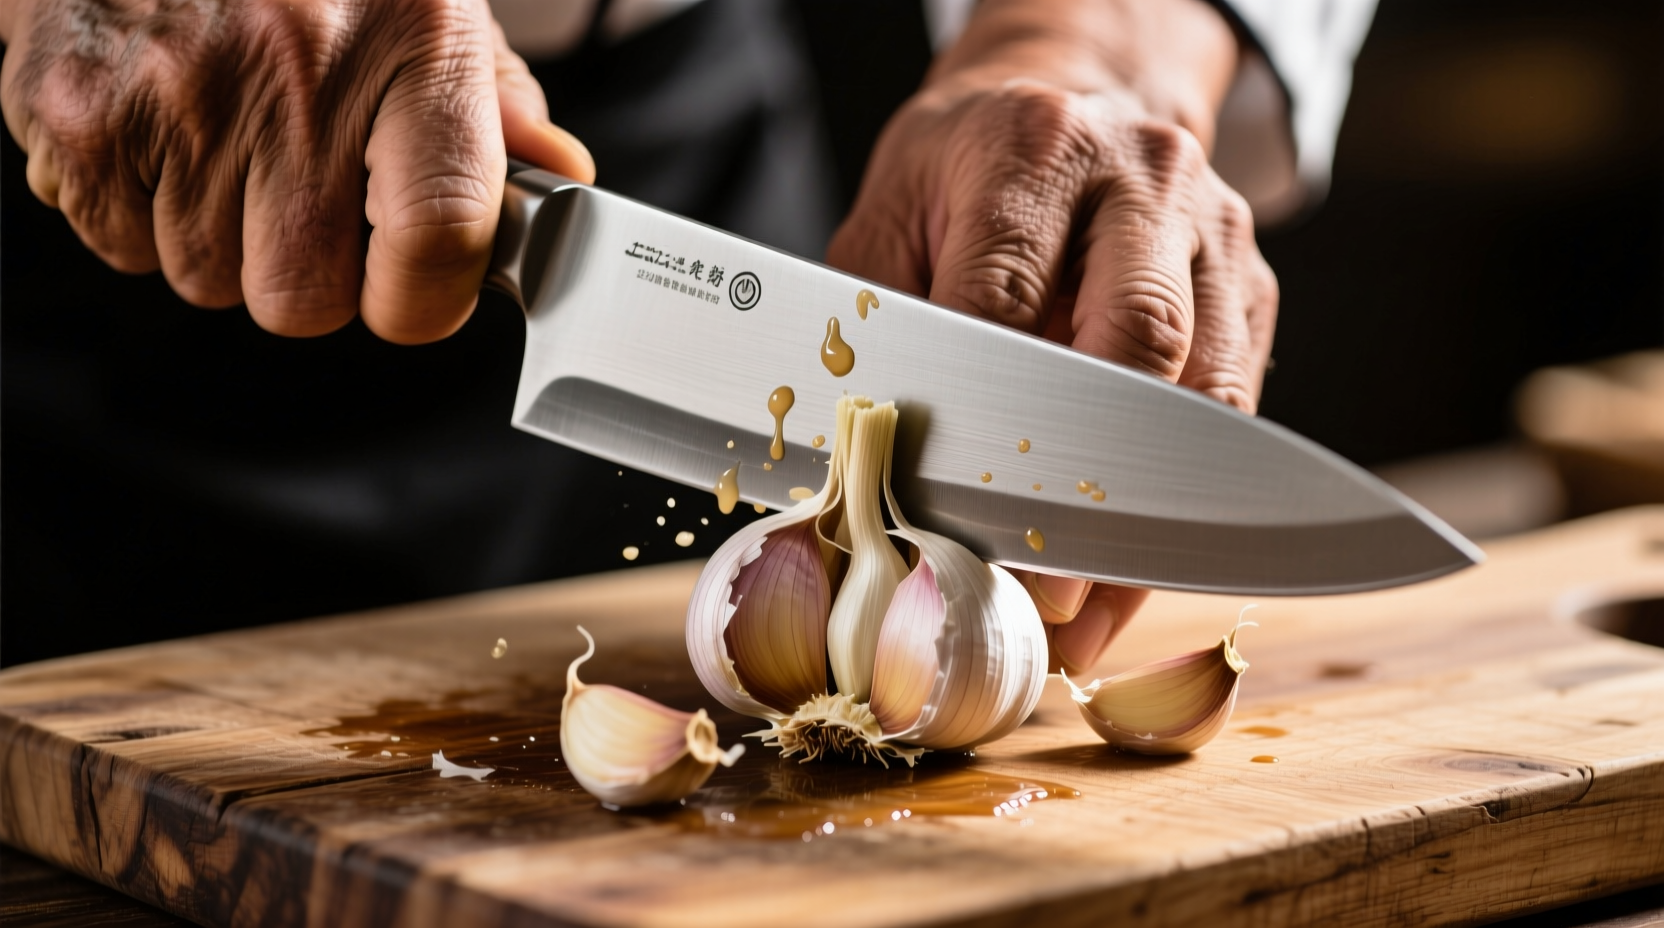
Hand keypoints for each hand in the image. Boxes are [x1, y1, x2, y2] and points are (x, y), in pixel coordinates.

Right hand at [0, 0, 592, 341]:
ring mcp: (178, 94)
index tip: (415, 292)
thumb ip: (494, 102)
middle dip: (304, 272)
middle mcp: (298, 71)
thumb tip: (559, 178)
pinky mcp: (76, 111)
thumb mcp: (426, 1)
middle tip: (298, 188)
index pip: (438, 235)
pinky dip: (132, 205)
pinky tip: (157, 124)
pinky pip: (119, 242)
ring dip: (217, 234)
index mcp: (412, 42)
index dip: (425, 298)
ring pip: (207, 278)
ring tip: (220, 131)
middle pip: (304, 299)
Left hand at [827, 0, 1277, 671]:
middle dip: (1088, 484)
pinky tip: (1129, 572)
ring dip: (1147, 523)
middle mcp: (1143, 178)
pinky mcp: (1255, 285)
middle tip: (1043, 592)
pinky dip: (1182, 507)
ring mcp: (1214, 230)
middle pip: (1137, 346)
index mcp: (1032, 150)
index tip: (954, 524)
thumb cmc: (964, 170)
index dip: (981, 425)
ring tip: (1086, 612)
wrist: (1071, 96)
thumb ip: (871, 321)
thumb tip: (863, 456)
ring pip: (1207, 395)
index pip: (1005, 303)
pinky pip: (1235, 408)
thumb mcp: (889, 213)